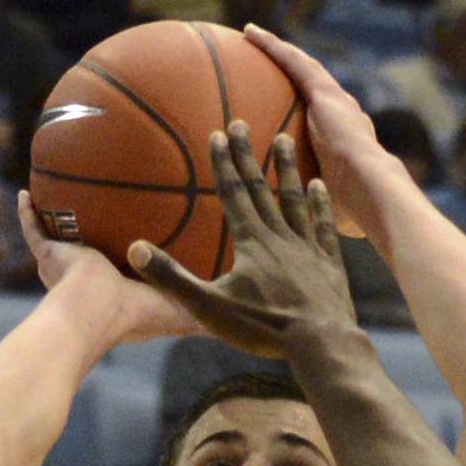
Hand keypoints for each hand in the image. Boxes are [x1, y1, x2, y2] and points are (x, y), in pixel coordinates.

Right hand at [17, 191, 202, 343]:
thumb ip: (201, 308)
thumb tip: (237, 318)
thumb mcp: (177, 311)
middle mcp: (89, 280)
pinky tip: (26, 192)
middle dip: (102, 236)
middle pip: (97, 252)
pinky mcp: (49, 256)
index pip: (132, 272)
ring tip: (65, 193)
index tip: (153, 241)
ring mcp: (66, 268)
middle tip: (110, 210)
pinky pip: (33, 230)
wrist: (91, 313)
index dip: (142, 261)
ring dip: (61, 220)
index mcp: (120, 292)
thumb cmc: (134, 315)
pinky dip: (28, 214)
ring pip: (61, 238)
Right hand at [130, 122, 353, 358]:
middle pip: (261, 187)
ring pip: (295, 198)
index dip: (224, 162)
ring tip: (284, 138)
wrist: (321, 343)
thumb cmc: (264, 328)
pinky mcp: (330, 263)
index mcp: (251, 242)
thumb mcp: (210, 307)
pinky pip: (324, 225)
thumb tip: (135, 249)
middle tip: (241, 122)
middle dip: (248, 154)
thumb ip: (172, 278)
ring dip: (287, 168)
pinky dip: (321, 203)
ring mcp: (308, 247)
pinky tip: (320, 185)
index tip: (218, 132)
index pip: (233, 193)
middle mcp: (280, 236)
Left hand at [244, 25, 382, 224]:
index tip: (294, 115)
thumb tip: (298, 242)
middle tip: (273, 70)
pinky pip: (294, 62)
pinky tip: (251, 34)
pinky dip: (273, 47)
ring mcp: (336, 102)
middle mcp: (345, 116)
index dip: (309, 115)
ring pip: (304, 68)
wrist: (373, 192)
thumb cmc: (354, 213)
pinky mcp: (325, 92)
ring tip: (255, 39)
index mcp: (348, 144)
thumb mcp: (329, 212)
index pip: (326, 123)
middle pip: (316, 90)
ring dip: (280, 52)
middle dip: (296, 77)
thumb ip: (314, 215)